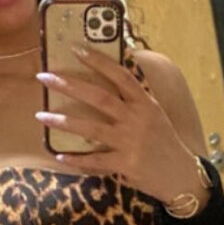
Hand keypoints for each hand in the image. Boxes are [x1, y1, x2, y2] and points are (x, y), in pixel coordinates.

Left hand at [34, 42, 204, 208]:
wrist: (182, 175)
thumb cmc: (165, 142)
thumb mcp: (155, 114)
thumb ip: (134, 99)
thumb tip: (110, 79)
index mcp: (145, 103)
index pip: (120, 75)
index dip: (98, 61)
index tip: (76, 48)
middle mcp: (137, 119)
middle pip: (99, 97)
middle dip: (70, 85)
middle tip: (45, 77)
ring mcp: (130, 142)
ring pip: (91, 128)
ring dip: (64, 121)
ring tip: (41, 116)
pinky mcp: (125, 164)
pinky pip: (95, 160)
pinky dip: (76, 159)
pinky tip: (60, 156)